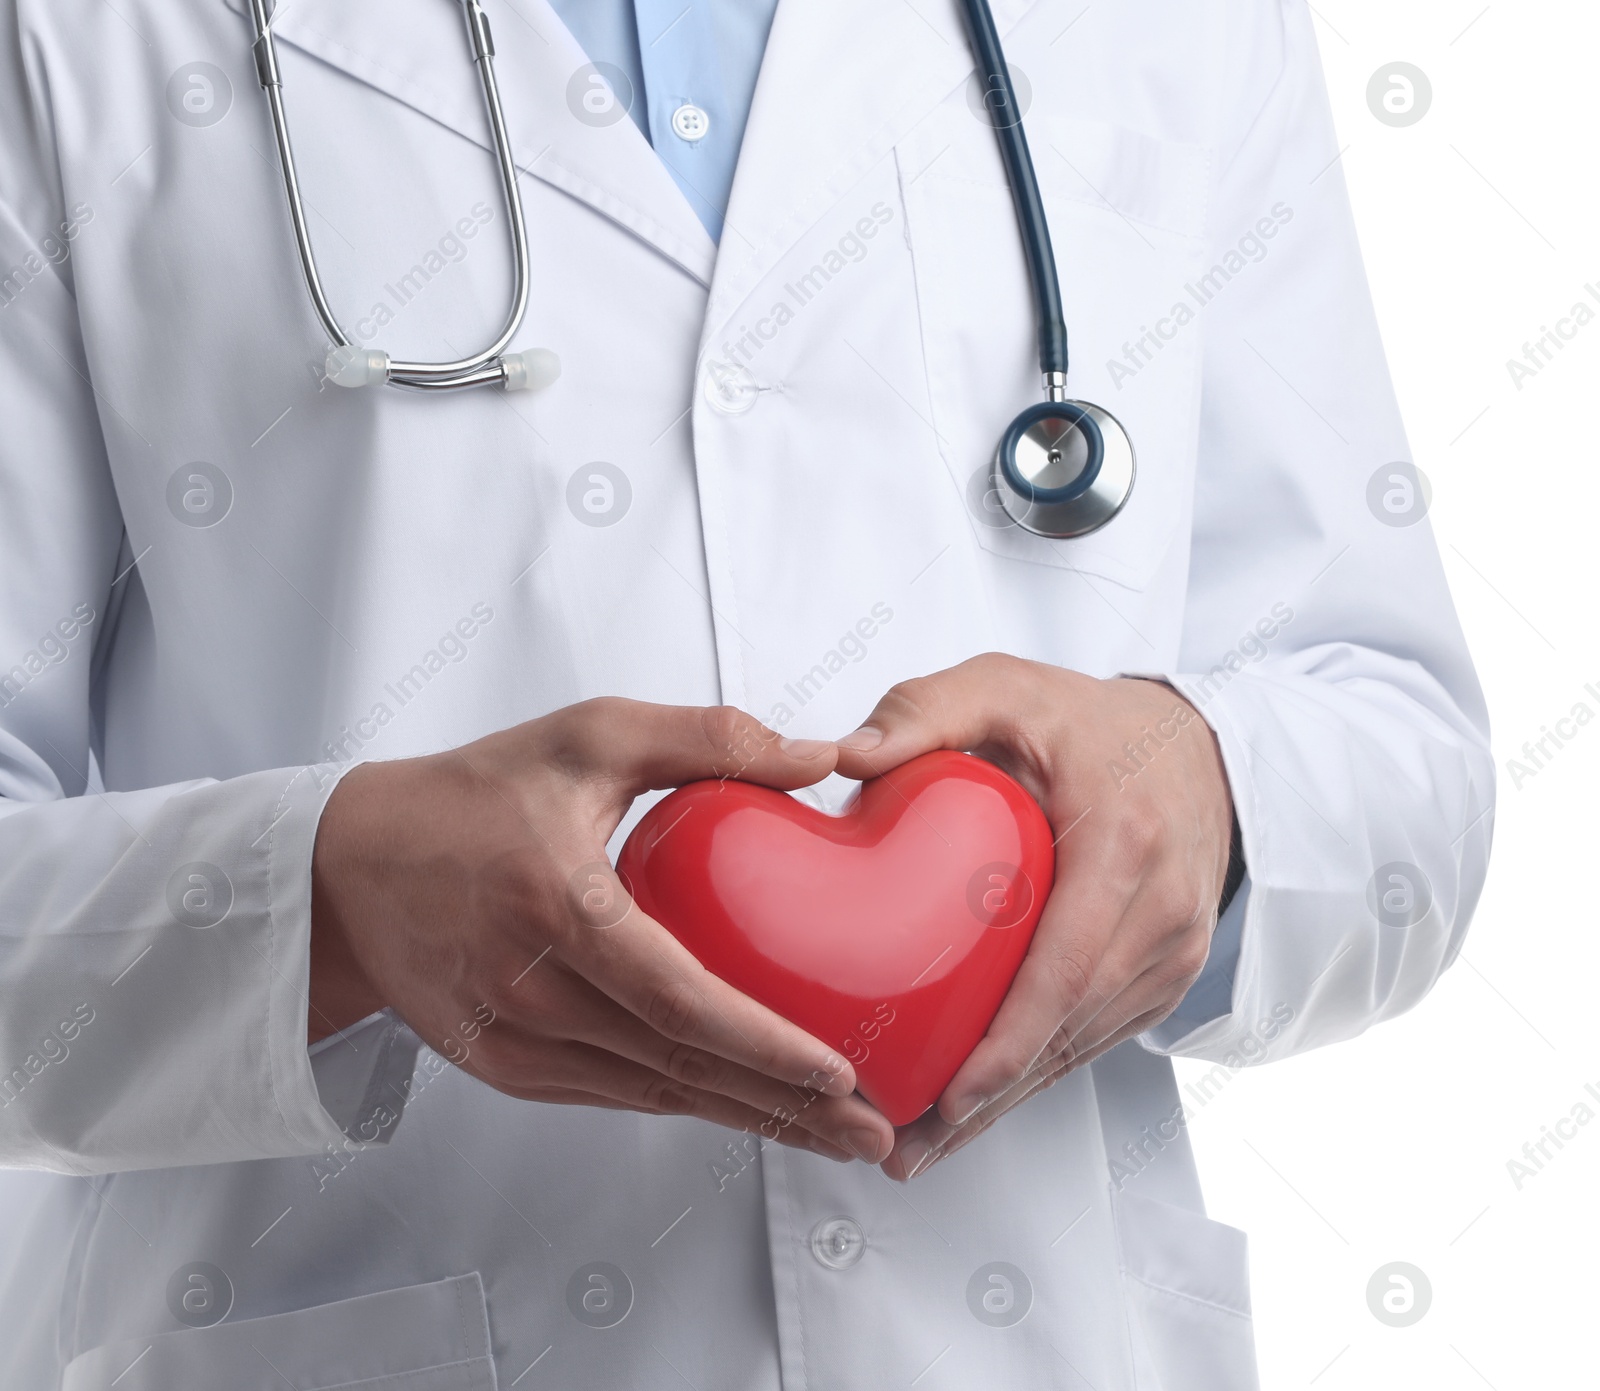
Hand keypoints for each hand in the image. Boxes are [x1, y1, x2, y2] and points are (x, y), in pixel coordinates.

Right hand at [309, 699, 895, 1164]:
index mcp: (560, 909)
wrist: (348, 868)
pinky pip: (614, 1096)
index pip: (681, 1002)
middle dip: (787, 1110)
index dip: (766, 1047)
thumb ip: (706, 737)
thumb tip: (820, 754)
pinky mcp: (504, 1068)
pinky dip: (687, 1105)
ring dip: (748, 1121)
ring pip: (653, 1096)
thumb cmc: (474, 794)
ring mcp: (515, 1043)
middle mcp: (535, 992)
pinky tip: (746, 1110)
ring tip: (833, 1135)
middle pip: (680, 1070)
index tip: (842, 1074)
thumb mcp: (588, 734)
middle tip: (875, 1133)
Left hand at [831, 656, 1233, 1179]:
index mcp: (1124, 842)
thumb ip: (923, 711)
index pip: (1066, 965)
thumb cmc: (1088, 721)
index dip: (1010, 1040)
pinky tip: (977, 1108)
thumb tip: (841, 758)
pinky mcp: (1167, 975)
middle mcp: (1162, 910)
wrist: (1198, 748)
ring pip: (1084, 1047)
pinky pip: (1097, 1037)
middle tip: (905, 1145)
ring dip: (1007, 1102)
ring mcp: (1174, 952)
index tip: (952, 1094)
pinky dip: (1036, 1076)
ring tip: (921, 1146)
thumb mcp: (1004, 687)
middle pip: (1072, 1027)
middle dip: (990, 1096)